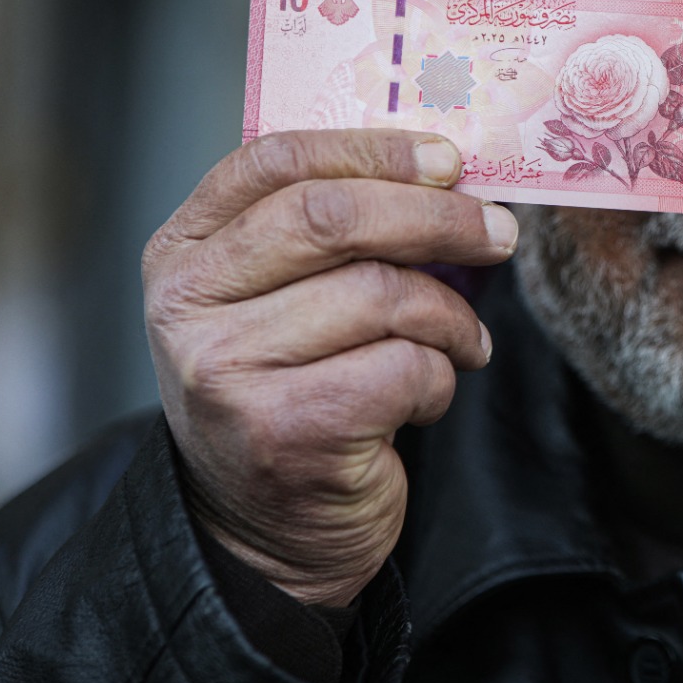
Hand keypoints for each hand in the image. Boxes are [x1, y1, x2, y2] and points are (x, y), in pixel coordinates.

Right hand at [141, 130, 513, 605]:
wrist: (267, 531)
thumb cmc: (293, 390)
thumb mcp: (279, 301)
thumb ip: (328, 234)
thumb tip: (446, 171)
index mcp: (184, 251)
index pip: (275, 162)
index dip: (372, 150)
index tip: (448, 159)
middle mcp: (187, 306)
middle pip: (333, 219)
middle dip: (437, 218)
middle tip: (499, 232)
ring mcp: (225, 371)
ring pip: (381, 295)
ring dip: (450, 316)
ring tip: (463, 340)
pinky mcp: (284, 432)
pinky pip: (404, 368)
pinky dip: (440, 376)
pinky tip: (426, 395)